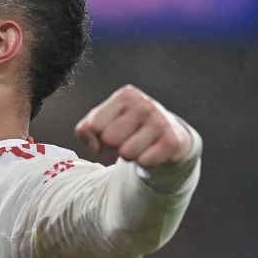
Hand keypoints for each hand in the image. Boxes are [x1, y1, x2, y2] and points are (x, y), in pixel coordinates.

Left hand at [74, 85, 191, 168]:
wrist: (167, 134)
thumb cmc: (127, 126)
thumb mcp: (102, 121)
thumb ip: (85, 130)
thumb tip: (96, 147)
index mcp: (127, 95)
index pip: (95, 125)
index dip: (99, 134)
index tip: (112, 129)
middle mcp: (145, 104)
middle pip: (110, 140)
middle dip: (114, 145)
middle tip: (127, 138)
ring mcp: (161, 122)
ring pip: (126, 153)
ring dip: (129, 155)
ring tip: (139, 145)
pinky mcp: (172, 142)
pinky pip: (143, 162)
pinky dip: (144, 162)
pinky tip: (152, 151)